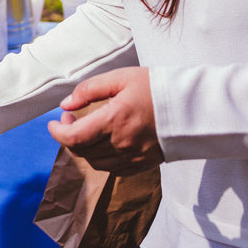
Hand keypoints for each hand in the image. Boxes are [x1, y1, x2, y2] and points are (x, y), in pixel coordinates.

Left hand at [47, 66, 163, 174]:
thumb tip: (66, 104)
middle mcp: (122, 143)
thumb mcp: (121, 78)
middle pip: (81, 151)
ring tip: (87, 129)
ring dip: (84, 148)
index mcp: (115, 120)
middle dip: (69, 136)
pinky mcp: (143, 164)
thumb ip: (89, 90)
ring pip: (95, 163)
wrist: (192, 107)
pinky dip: (101, 158)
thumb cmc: (156, 87)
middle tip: (71, 118)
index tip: (54, 122)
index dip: (57, 132)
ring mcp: (133, 157)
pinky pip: (113, 169)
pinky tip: (104, 142)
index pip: (73, 138)